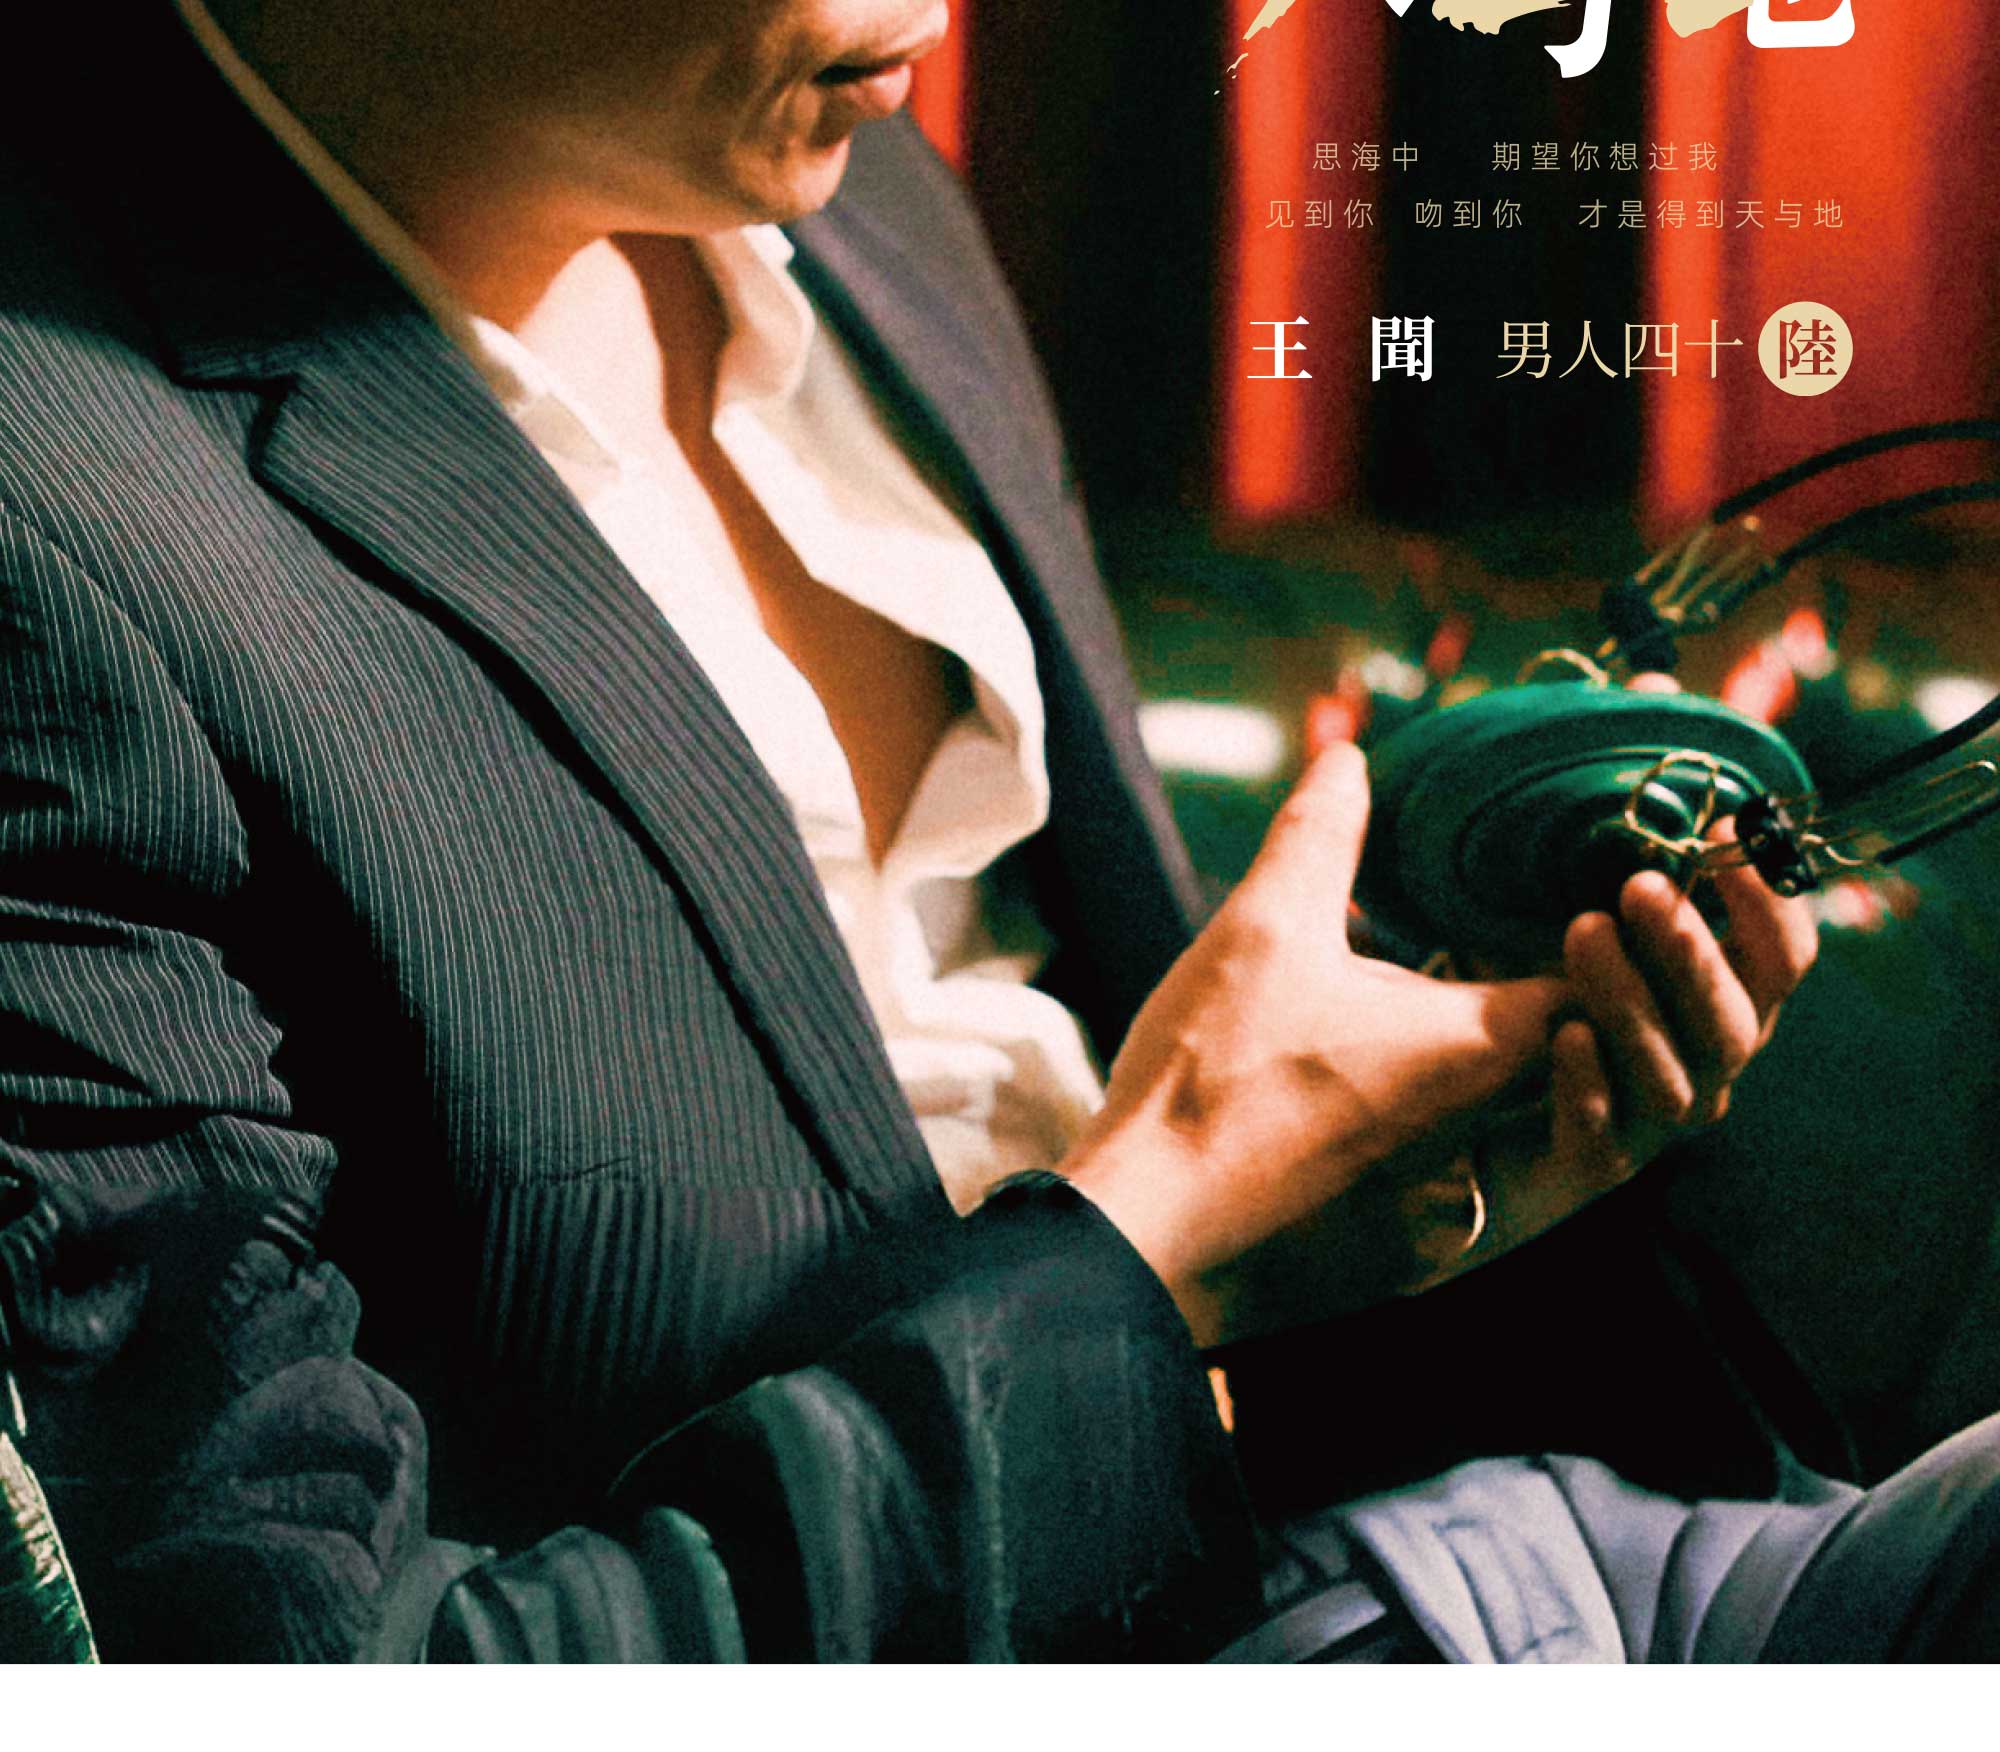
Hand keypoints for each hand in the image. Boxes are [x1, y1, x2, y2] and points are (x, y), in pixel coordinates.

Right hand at [1059, 745, 1817, 1346]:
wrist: (1151, 1215)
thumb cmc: (1215, 1076)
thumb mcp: (1265, 927)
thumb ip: (1320, 835)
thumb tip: (1350, 756)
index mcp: (1484, 1045)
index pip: (1608, 974)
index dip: (1619, 913)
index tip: (1604, 853)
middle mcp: (1487, 1109)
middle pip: (1580, 1026)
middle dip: (1584, 957)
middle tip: (1563, 881)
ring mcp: (1444, 1151)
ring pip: (1526, 1068)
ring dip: (1524, 1000)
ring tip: (1487, 929)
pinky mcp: (1397, 1175)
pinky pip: (1470, 1098)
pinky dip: (1469, 1042)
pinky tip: (1410, 997)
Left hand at [1407, 815, 1816, 1290]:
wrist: (1478, 1132)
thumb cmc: (1549, 1008)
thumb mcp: (1590, 921)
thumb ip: (1629, 850)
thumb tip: (1650, 727)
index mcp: (1722, 1006)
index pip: (1784, 961)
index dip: (1772, 902)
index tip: (1728, 832)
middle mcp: (1705, 1070)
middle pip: (1734, 1020)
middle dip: (1693, 950)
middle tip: (1640, 888)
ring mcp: (1652, 1125)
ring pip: (1668, 1074)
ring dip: (1632, 1001)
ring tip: (1582, 932)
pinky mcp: (1590, 1168)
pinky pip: (1603, 1134)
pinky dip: (1589, 1083)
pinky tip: (1562, 1035)